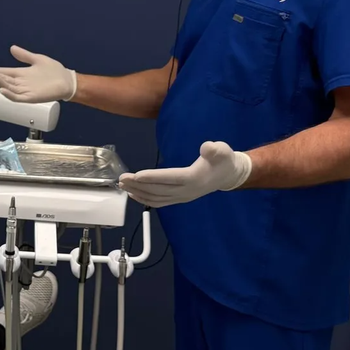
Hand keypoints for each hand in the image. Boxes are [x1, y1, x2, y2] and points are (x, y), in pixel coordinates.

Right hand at [0, 46, 77, 102]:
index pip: (6, 73)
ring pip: (10, 89)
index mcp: (22, 74)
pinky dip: (9, 95)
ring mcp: (26, 91)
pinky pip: (17, 98)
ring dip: (2, 84)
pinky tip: (3, 90)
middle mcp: (22, 83)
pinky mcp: (31, 97)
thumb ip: (24, 55)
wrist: (67, 81)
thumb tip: (12, 48)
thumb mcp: (37, 59)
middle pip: (6, 81)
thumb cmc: (54, 71)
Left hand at [118, 142, 252, 207]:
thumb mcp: (222, 150)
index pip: (169, 178)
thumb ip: (214, 149)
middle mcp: (186, 191)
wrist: (227, 176)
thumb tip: (206, 147)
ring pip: (156, 198)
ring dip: (138, 192)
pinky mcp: (179, 199)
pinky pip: (159, 202)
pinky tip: (133, 194)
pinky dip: (144, 199)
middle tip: (121, 179)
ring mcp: (182, 197)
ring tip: (123, 185)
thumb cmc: (223, 160)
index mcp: (194, 178)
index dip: (152, 177)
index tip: (135, 175)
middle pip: (158, 190)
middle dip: (138, 185)